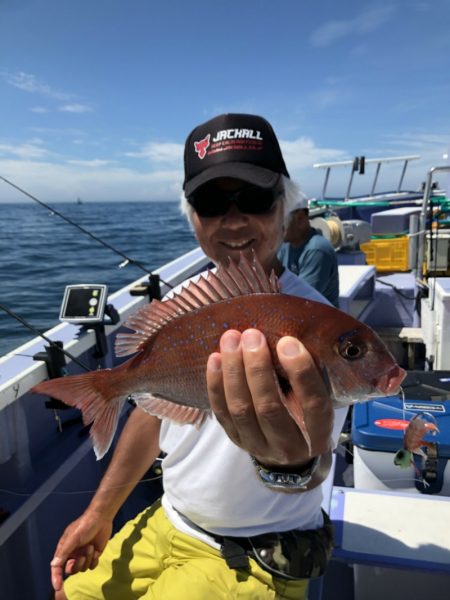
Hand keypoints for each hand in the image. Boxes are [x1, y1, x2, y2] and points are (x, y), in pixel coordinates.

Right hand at [50, 509, 112, 591]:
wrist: (102, 518)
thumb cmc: (85, 525)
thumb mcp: (73, 538)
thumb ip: (64, 552)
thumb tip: (53, 565)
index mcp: (64, 549)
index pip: (57, 567)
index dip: (56, 577)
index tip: (57, 587)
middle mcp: (73, 553)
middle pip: (71, 570)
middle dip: (77, 565)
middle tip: (83, 556)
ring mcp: (83, 554)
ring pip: (82, 568)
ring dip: (88, 559)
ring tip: (91, 547)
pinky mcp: (93, 555)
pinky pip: (92, 566)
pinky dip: (94, 560)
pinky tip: (97, 551)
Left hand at [206, 329, 333, 468]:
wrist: (290, 455)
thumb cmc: (307, 416)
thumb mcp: (318, 401)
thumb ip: (308, 377)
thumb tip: (288, 339)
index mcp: (318, 433)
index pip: (313, 404)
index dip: (301, 372)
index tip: (287, 342)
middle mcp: (289, 445)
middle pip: (269, 408)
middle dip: (257, 368)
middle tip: (252, 335)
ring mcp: (259, 446)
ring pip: (241, 410)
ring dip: (233, 371)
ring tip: (231, 340)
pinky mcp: (237, 441)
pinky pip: (221, 413)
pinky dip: (216, 384)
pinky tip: (215, 359)